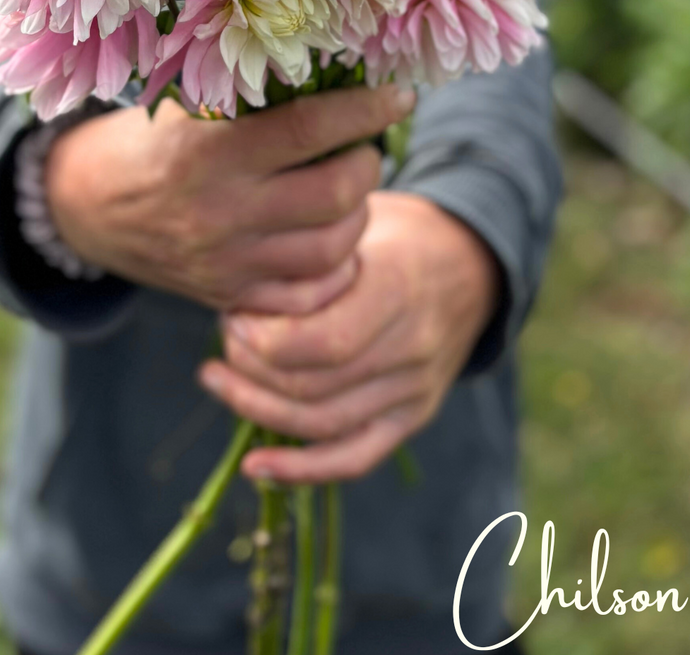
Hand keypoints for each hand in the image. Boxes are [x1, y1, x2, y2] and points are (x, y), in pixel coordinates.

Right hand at [45, 85, 413, 313]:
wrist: (86, 206)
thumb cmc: (148, 139)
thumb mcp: (183, 105)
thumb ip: (248, 94)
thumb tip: (336, 65)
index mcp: (207, 151)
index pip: (308, 128)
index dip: (364, 110)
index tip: (398, 95)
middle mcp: (219, 211)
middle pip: (335, 194)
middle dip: (367, 162)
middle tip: (363, 146)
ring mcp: (225, 261)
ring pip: (333, 248)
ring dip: (359, 213)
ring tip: (350, 189)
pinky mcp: (228, 297)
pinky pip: (309, 296)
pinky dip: (337, 268)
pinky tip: (334, 239)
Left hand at [199, 191, 499, 482]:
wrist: (472, 262)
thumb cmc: (398, 230)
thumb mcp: (359, 218)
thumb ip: (310, 253)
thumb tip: (237, 279)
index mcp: (398, 288)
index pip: (324, 341)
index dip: (264, 339)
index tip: (232, 313)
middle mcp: (412, 347)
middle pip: (314, 386)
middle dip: (250, 369)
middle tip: (222, 337)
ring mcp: (415, 389)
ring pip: (323, 425)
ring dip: (257, 409)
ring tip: (218, 378)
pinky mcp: (412, 417)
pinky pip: (354, 458)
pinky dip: (300, 470)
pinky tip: (252, 467)